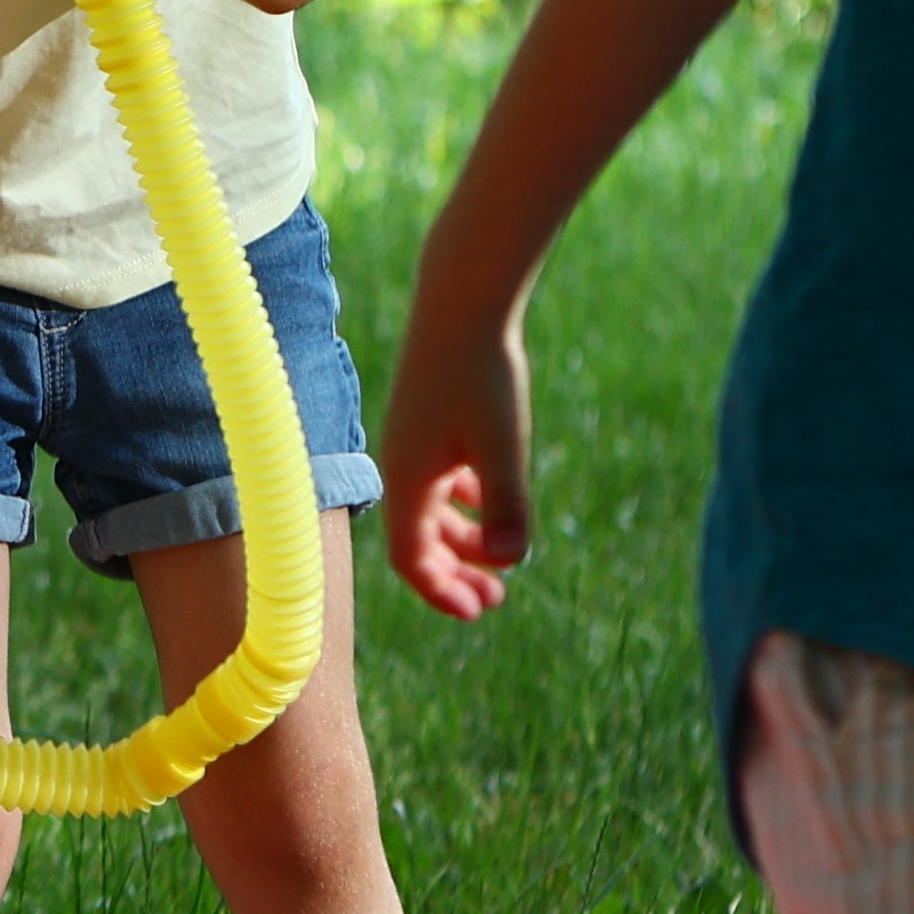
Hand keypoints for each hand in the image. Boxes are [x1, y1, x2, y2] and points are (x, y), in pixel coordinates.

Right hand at [377, 302, 536, 620]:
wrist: (461, 301)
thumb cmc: (482, 374)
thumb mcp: (503, 446)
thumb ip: (507, 506)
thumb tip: (510, 563)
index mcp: (410, 480)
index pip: (413, 559)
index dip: (442, 591)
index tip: (479, 611)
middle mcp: (403, 466)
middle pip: (420, 541)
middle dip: (455, 574)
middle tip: (493, 600)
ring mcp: (412, 443)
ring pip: (429, 511)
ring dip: (460, 540)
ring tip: (497, 558)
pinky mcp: (427, 420)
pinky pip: (436, 480)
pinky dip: (458, 502)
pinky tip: (486, 498)